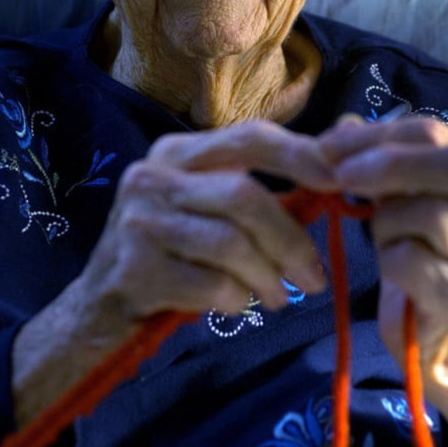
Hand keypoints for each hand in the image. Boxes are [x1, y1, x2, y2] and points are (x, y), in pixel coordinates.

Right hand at [12, 120, 332, 422]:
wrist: (100, 309)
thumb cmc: (173, 255)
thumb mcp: (212, 209)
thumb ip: (268, 181)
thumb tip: (347, 137)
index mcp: (178, 152)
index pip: (250, 138)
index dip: (301, 156)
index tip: (341, 183)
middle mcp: (152, 175)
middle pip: (244, 195)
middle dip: (290, 239)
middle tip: (314, 279)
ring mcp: (137, 220)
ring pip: (230, 242)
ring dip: (267, 277)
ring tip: (278, 298)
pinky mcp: (132, 267)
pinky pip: (209, 284)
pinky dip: (236, 299)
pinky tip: (235, 306)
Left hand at [318, 114, 447, 446]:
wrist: (430, 331)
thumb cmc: (416, 251)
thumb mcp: (398, 194)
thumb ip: (376, 156)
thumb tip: (342, 126)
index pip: (438, 134)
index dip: (379, 134)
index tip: (329, 143)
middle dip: (388, 163)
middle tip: (340, 175)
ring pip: (426, 213)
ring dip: (386, 224)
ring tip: (390, 240)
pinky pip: (410, 258)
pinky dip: (389, 259)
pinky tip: (397, 271)